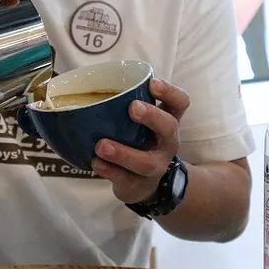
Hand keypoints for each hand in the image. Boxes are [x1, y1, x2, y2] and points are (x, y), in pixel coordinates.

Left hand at [92, 78, 190, 204]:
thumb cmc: (138, 142)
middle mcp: (166, 143)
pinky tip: (95, 162)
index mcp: (167, 121)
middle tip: (133, 108)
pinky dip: (109, 170)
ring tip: (101, 145)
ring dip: (123, 152)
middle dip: (152, 116)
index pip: (180, 102)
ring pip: (146, 162)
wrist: (143, 185)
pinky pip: (125, 179)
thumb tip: (89, 83)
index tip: (152, 83)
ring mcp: (155, 166)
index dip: (170, 91)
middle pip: (169, 128)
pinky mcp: (137, 185)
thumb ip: (125, 105)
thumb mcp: (140, 124)